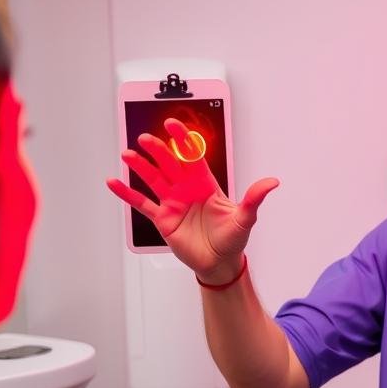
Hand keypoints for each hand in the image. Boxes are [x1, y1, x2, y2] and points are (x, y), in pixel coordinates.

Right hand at [106, 117, 278, 282]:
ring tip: (128, 155)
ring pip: (154, 179)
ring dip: (140, 167)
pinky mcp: (162, 219)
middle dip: (158, 150)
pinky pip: (142, 203)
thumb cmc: (232, 239)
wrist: (219, 263)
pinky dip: (127, 194)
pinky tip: (115, 183)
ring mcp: (173, 202)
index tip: (173, 124)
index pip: (192, 156)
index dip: (183, 140)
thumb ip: (253, 198)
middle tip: (146, 139)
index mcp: (205, 184)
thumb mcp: (245, 218)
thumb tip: (272, 183)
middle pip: (169, 164)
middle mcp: (187, 189)